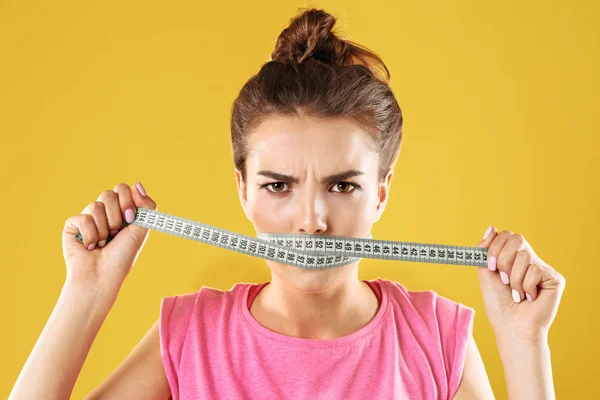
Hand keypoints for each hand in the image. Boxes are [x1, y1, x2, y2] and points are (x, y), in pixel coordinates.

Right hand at [62, 182, 156, 297]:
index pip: (123, 188)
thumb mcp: (141, 229)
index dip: (128, 201)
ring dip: (104, 228)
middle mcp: (105, 212)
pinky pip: (83, 218)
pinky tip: (90, 246)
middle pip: (109, 193)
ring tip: (103, 242)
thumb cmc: (122, 256)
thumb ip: (146, 206)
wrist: (102, 276)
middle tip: (116, 232)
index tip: (130, 218)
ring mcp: (88, 217)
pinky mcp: (72, 224)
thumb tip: (138, 183)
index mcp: (121, 211)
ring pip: (96, 205)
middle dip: (116, 216)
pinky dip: (91, 235)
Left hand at [476, 226, 565, 341]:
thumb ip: (485, 251)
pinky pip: (535, 270)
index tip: (490, 265)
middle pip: (516, 238)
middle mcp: (529, 259)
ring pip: (524, 256)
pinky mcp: (555, 278)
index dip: (495, 246)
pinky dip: (526, 286)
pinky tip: (530, 298)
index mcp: (513, 257)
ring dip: (514, 279)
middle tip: (502, 279)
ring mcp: (542, 268)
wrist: (511, 328)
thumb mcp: (486, 274)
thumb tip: (492, 228)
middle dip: (502, 259)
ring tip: (517, 294)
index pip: (506, 235)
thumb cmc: (499, 305)